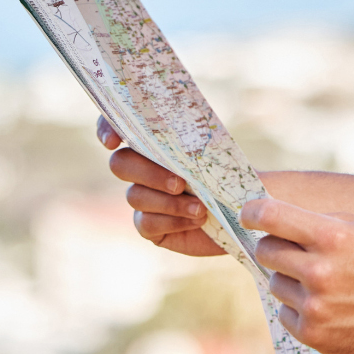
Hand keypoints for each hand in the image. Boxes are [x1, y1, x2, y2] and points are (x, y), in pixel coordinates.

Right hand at [97, 116, 224, 256]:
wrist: (246, 217)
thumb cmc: (236, 180)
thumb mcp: (226, 159)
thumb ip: (205, 147)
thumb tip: (192, 143)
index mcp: (157, 144)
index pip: (119, 126)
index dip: (106, 128)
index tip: (113, 141)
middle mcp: (144, 169)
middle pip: (119, 164)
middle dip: (148, 172)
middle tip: (180, 183)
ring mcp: (145, 199)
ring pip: (134, 196)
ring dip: (168, 202)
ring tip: (200, 208)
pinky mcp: (151, 227)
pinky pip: (145, 223)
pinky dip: (171, 221)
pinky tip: (195, 221)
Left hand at [242, 194, 353, 353]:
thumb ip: (316, 222)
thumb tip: (270, 220)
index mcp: (332, 237)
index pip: (271, 216)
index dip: (253, 212)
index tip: (248, 214)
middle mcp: (320, 271)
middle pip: (266, 250)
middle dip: (277, 247)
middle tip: (297, 252)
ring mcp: (315, 306)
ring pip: (275, 283)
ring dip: (291, 280)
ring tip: (324, 283)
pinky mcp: (313, 334)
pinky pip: (284, 312)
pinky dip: (298, 308)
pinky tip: (327, 306)